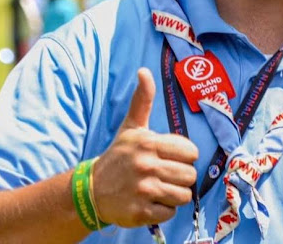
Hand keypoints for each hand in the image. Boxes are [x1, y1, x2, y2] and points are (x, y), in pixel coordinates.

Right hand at [92, 68, 197, 227]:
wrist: (91, 190)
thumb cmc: (119, 155)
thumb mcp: (131, 126)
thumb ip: (143, 100)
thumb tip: (144, 71)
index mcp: (149, 142)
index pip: (191, 152)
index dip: (185, 156)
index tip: (172, 157)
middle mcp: (147, 166)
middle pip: (190, 175)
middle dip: (181, 175)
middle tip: (166, 174)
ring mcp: (143, 191)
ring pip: (183, 195)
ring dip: (175, 193)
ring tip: (160, 187)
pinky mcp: (141, 213)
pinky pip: (171, 212)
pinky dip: (164, 208)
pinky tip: (152, 200)